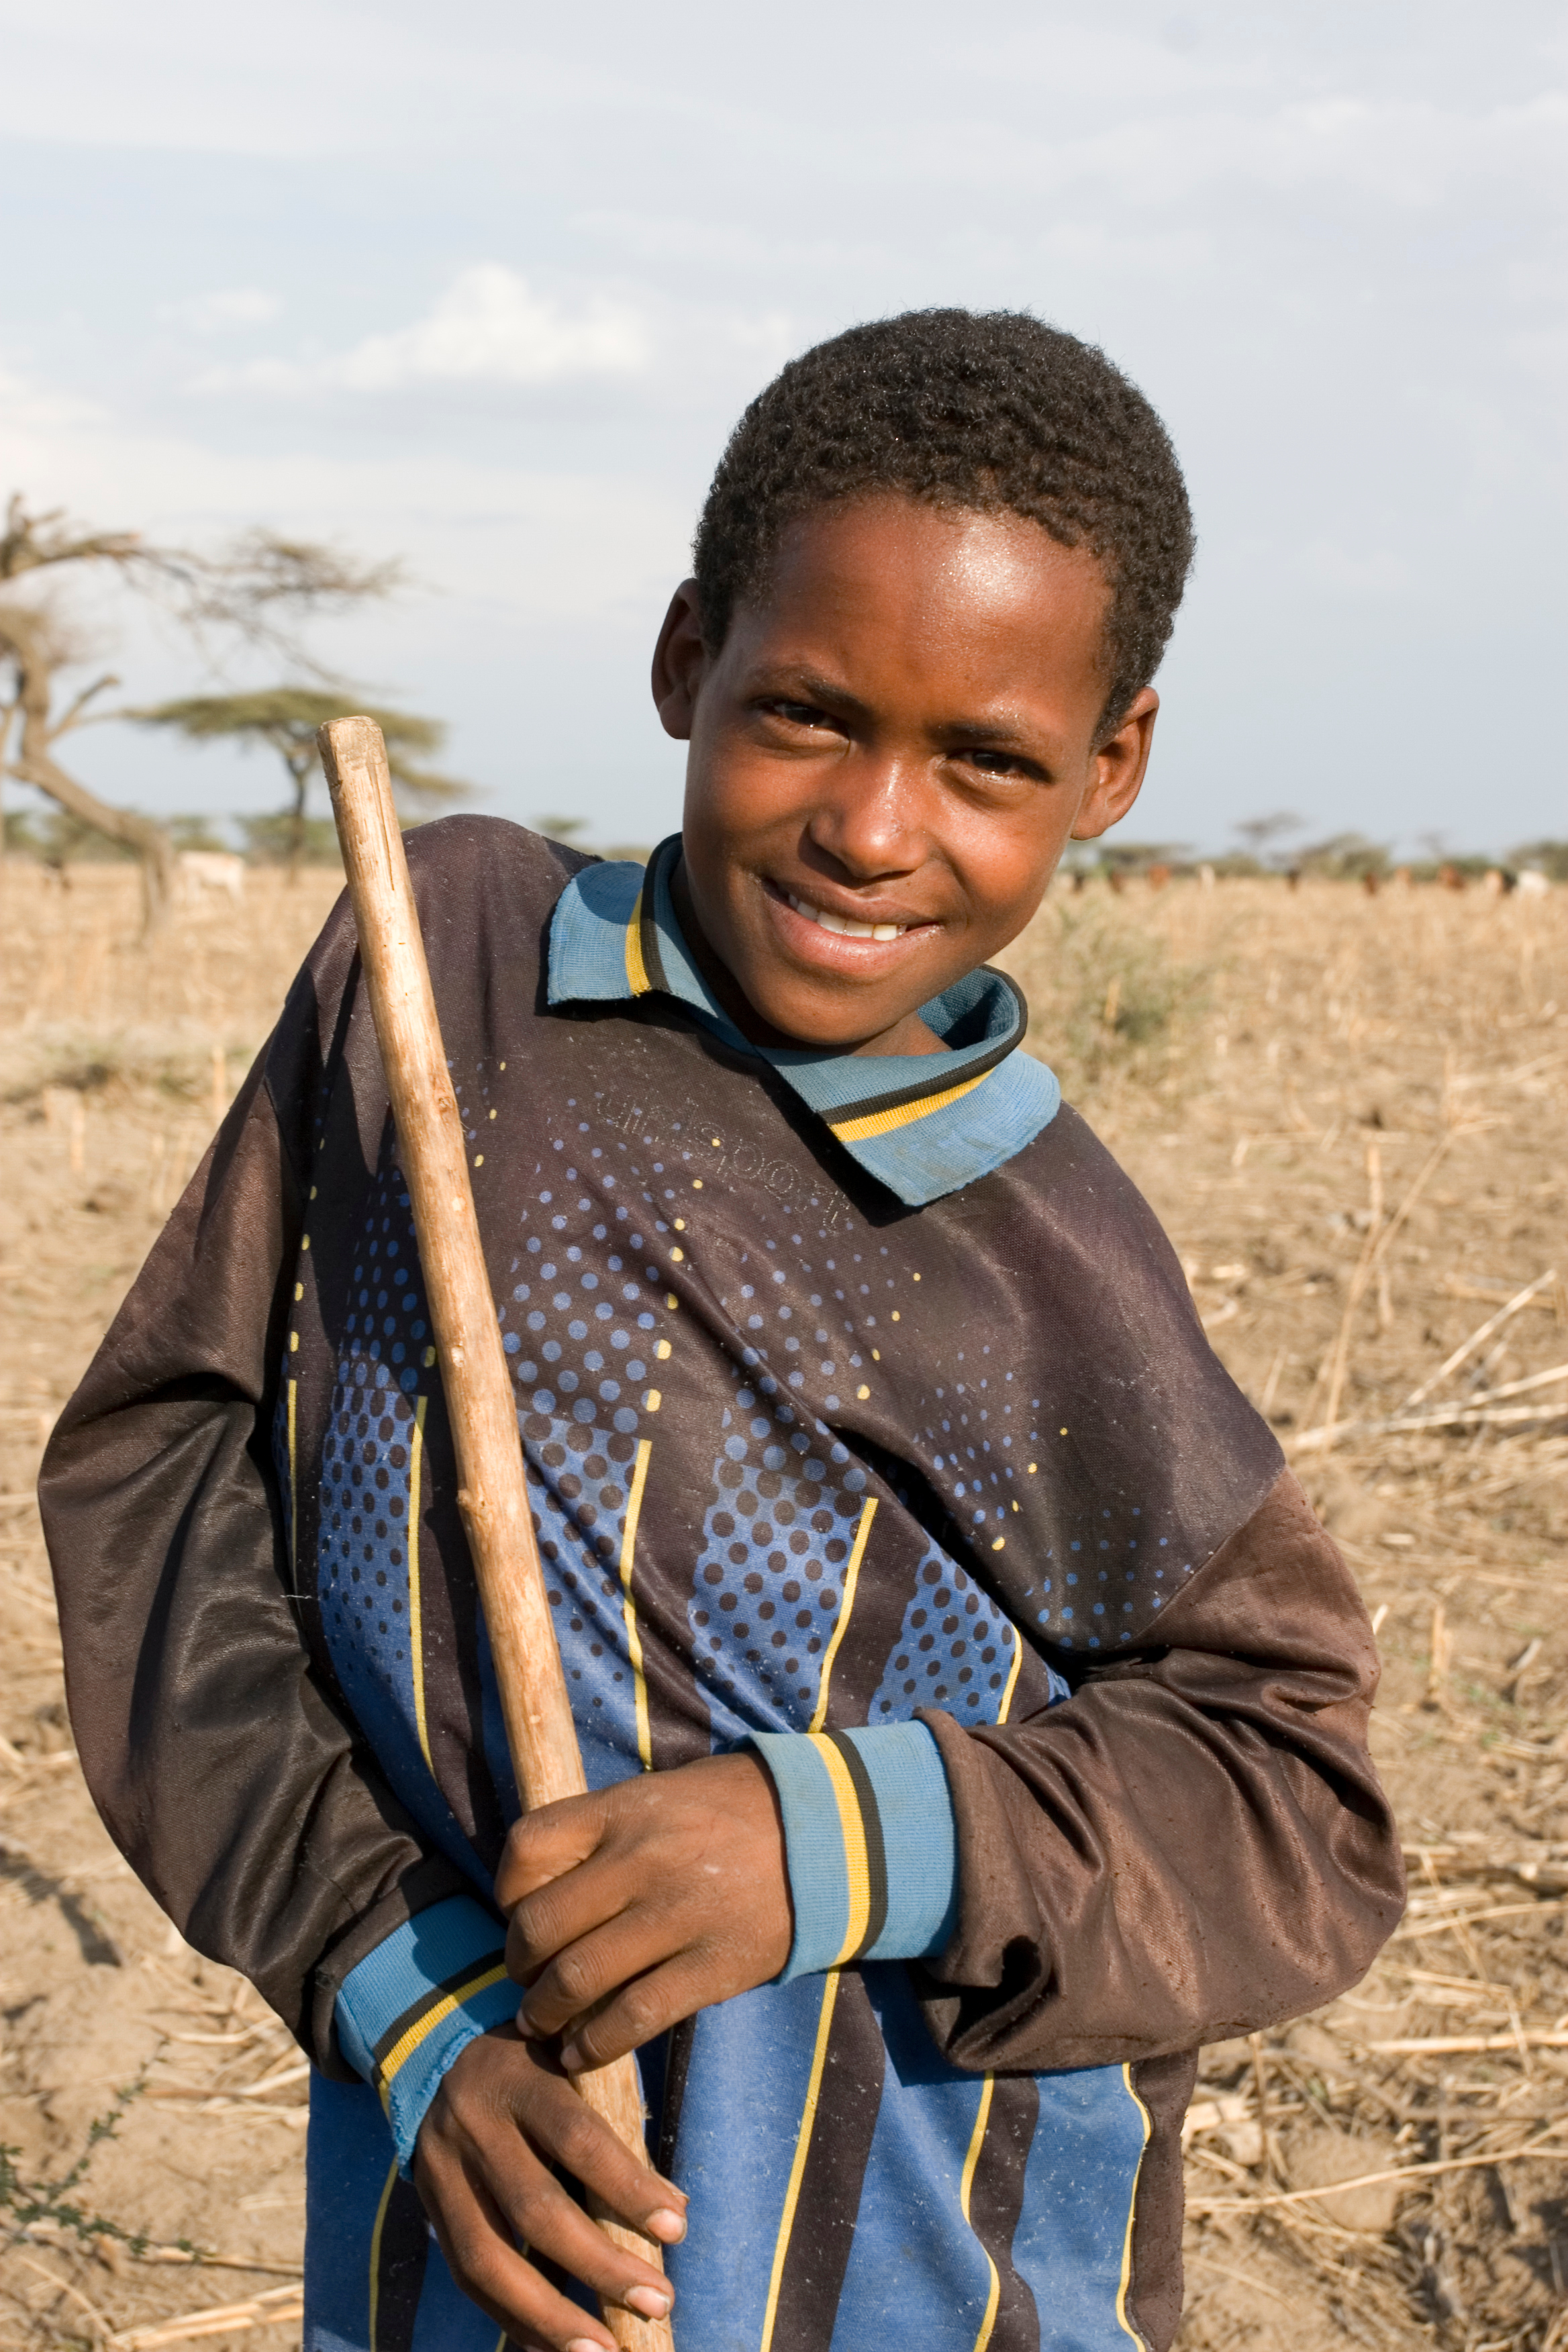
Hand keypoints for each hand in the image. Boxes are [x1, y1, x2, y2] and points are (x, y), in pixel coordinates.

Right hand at [413, 2023, 684, 2351]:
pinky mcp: (426, 2207)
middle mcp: (473, 2124)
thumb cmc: (537, 2063)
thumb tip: (671, 2213)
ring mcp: (440, 2170)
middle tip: (657, 2302)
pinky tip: (555, 2346)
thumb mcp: (570, 2067)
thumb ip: (610, 2124)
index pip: (578, 2138)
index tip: (677, 2227)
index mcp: (519, 2078)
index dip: (628, 2187)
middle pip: (535, 2209)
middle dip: (599, 2266)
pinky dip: (512, 2319)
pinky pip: (467, 2276)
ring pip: (489, 2258)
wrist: (440, 2050)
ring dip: (550, 2316)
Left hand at [498, 1752, 792, 2072]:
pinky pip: (632, 2019)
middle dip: (519, 1965)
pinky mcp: (711, 1966)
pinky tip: (581, 2054)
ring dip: (544, 2015)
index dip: (507, 1892)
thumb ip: (602, 1831)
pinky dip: (593, 2047)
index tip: (518, 1914)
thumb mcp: (659, 1796)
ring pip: (575, 1981)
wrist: (827, 1830)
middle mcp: (640, 1860)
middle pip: (539, 1926)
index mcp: (623, 1809)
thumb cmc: (731, 1811)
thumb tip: (539, 1886)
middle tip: (526, 1981)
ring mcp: (676, 1915)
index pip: (526, 1848)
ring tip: (542, 2024)